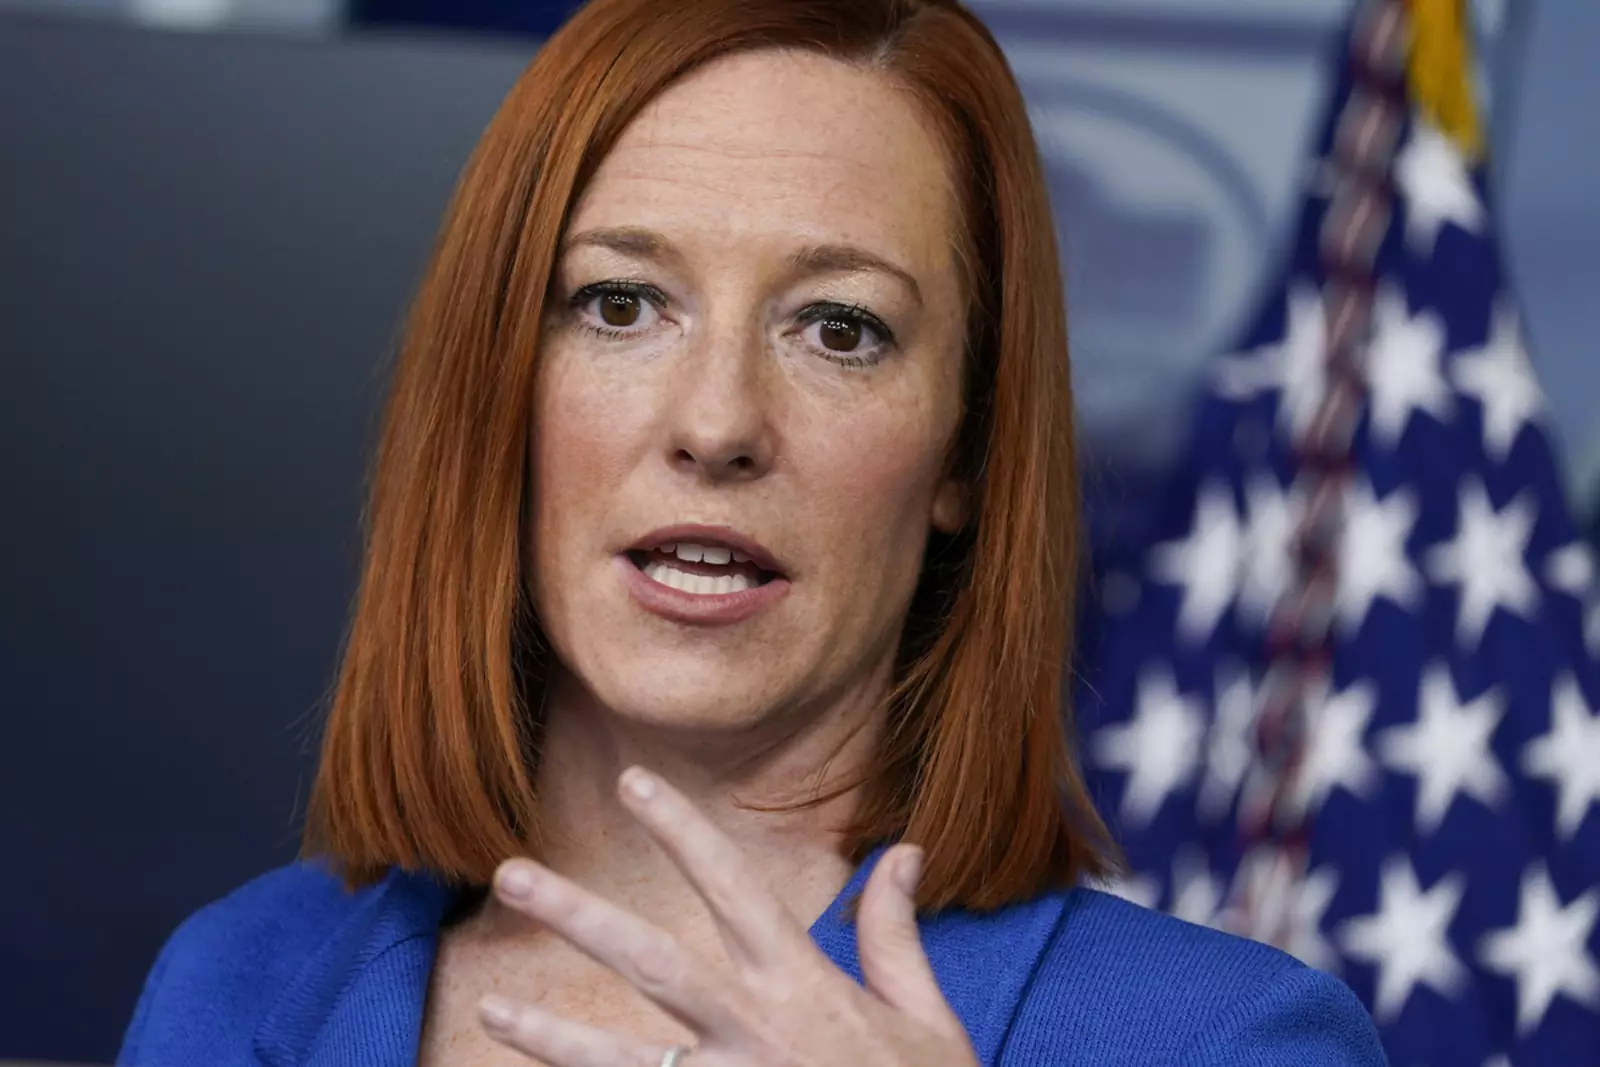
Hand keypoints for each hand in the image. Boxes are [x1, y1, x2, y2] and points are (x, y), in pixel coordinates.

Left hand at [476, 766, 980, 1066]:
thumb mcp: (928, 1018)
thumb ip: (896, 934)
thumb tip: (903, 849)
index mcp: (805, 987)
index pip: (732, 887)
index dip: (681, 830)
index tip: (633, 782)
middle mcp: (758, 1032)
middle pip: (653, 962)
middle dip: (578, 916)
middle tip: (511, 874)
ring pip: (627, 1060)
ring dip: (555, 1036)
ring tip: (492, 1008)